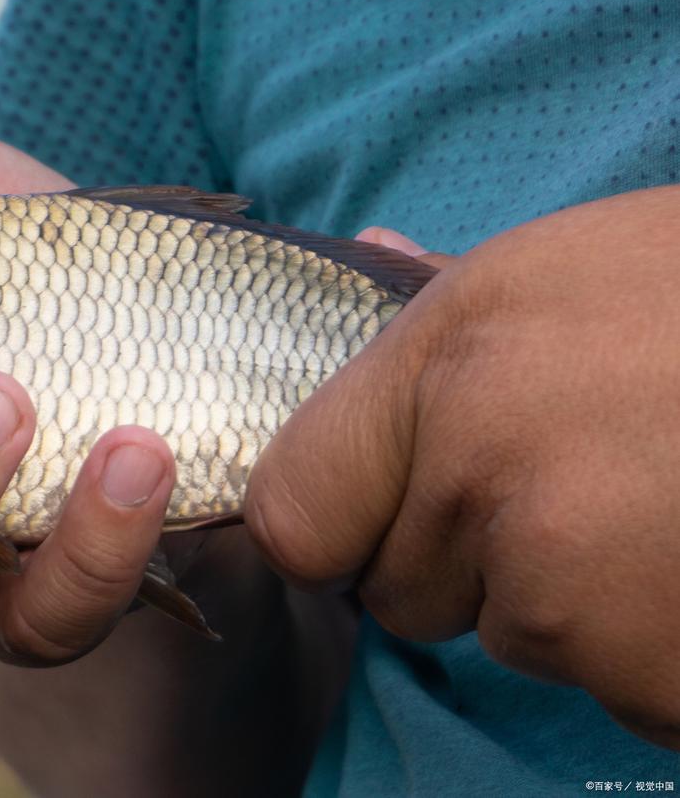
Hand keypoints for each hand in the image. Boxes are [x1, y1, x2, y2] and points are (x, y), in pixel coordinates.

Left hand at [246, 187, 679, 748]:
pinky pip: (610, 685)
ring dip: (572, 601)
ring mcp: (566, 589)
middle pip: (398, 589)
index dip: (336, 524)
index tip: (377, 516)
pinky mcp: (648, 674)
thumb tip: (372, 253)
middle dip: (465, 561)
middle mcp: (481, 478)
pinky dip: (652, 650)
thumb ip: (445, 289)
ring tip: (663, 509)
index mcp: (447, 362)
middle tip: (576, 490)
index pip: (295, 513)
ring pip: (513, 636)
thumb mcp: (572, 262)